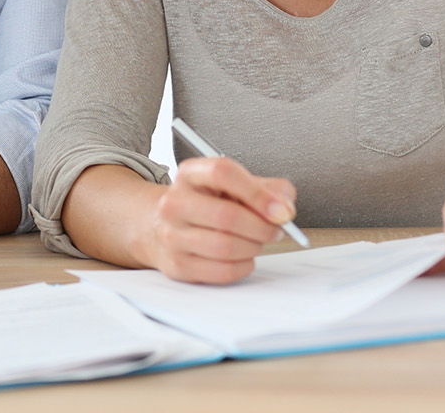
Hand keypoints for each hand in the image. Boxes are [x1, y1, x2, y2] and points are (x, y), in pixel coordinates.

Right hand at [146, 157, 297, 283]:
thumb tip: (284, 209)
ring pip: (226, 247)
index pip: (223, 173)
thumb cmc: (208, 204)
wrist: (160, 225)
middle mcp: (175, 202)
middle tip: (274, 230)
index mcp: (190, 174)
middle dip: (262, 228)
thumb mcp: (235, 186)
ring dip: (254, 248)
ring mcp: (172, 234)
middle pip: (227, 216)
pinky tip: (244, 257)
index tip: (281, 211)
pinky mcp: (176, 264)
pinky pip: (222, 271)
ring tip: (257, 242)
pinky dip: (244, 266)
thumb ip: (269, 189)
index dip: (257, 193)